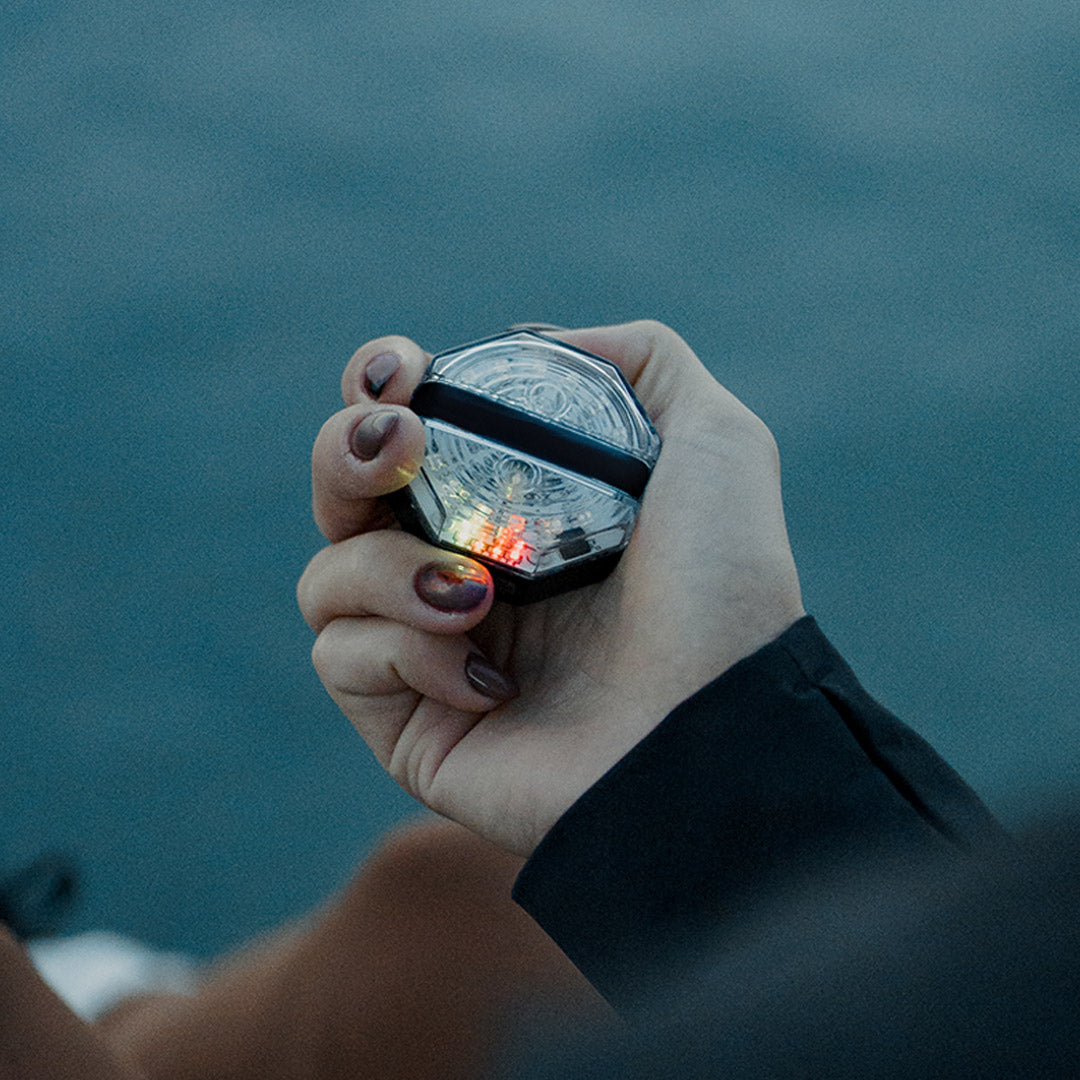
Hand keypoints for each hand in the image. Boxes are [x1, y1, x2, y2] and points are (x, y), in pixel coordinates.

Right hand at [298, 321, 803, 855]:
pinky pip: (343, 659)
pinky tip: (490, 680)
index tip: (399, 376)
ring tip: (478, 593)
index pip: (407, 437)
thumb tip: (537, 342)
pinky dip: (405, 652)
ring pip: (327, 577)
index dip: (380, 391)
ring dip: (387, 568)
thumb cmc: (724, 590)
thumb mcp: (714, 442)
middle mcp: (464, 573)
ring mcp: (431, 651)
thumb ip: (641, 363)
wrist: (719, 728)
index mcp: (516, 509)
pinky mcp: (410, 725)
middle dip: (345, 452)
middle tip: (400, 446)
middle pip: (341, 496)